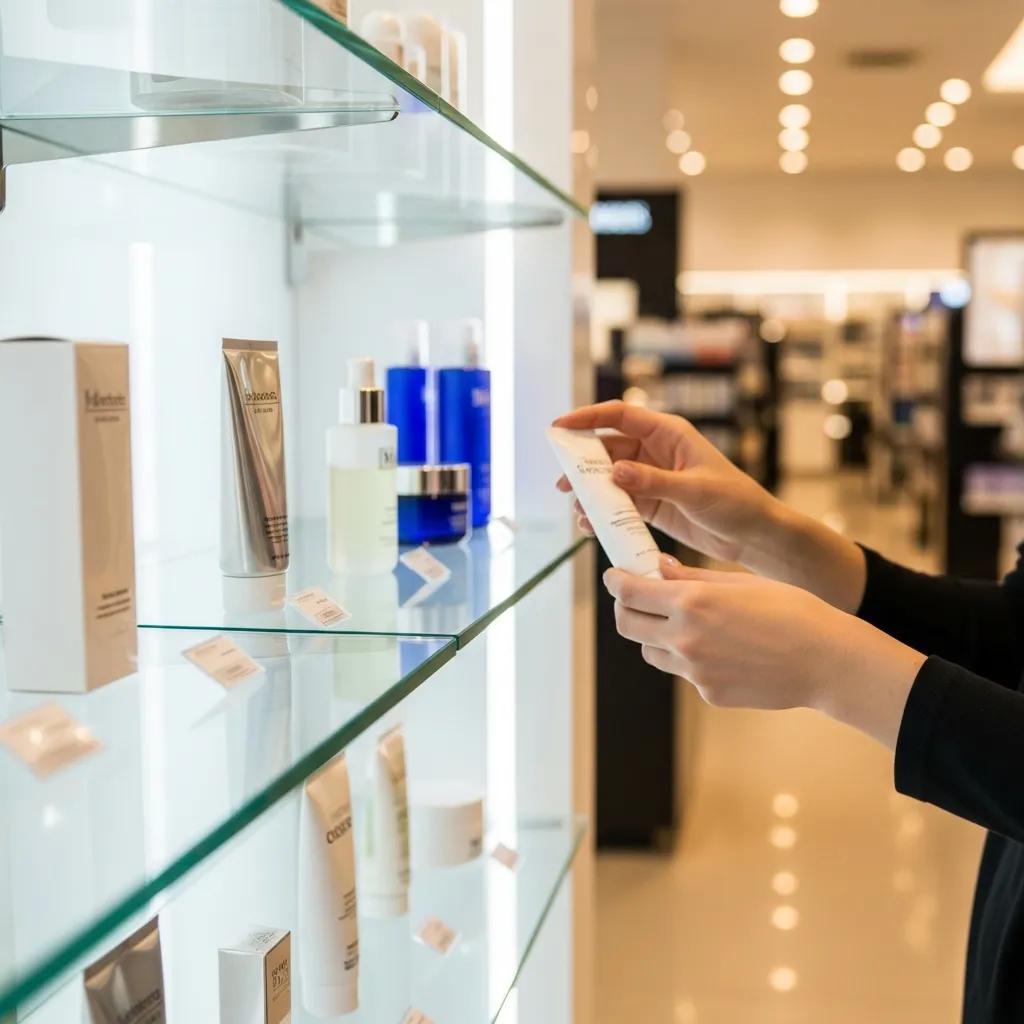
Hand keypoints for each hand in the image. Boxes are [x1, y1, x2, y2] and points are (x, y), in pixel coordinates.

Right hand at [554, 401, 778, 564]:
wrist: (755, 535)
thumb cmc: (736, 503)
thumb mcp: (694, 491)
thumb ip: (653, 481)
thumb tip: (614, 472)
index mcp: (669, 433)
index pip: (620, 416)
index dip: (587, 418)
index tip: (559, 428)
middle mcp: (655, 451)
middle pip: (608, 448)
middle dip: (582, 464)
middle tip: (562, 483)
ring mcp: (651, 477)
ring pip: (609, 478)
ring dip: (590, 492)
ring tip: (578, 510)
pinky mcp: (651, 503)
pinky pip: (619, 503)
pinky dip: (603, 512)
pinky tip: (592, 526)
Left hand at [605, 554, 926, 748]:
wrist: (826, 660)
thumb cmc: (790, 610)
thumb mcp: (737, 582)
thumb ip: (690, 578)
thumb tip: (657, 568)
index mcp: (691, 603)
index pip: (628, 592)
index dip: (616, 581)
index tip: (616, 576)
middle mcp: (685, 639)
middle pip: (627, 625)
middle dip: (625, 609)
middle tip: (638, 598)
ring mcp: (695, 671)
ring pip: (652, 652)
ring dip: (656, 636)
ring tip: (684, 624)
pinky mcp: (708, 693)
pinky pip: (685, 673)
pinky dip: (691, 659)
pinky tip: (723, 649)